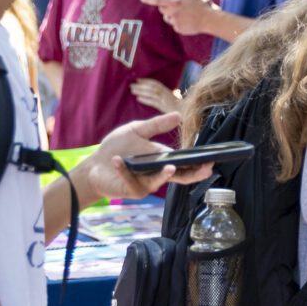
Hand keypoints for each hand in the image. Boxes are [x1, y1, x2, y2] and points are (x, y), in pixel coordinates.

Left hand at [77, 112, 212, 202]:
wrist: (95, 164)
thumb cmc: (117, 148)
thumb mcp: (136, 131)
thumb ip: (156, 125)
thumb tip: (179, 115)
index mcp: (162, 160)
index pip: (184, 164)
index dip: (198, 163)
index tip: (211, 159)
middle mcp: (157, 174)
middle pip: (180, 177)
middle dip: (194, 174)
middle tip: (205, 169)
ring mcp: (145, 184)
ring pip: (158, 182)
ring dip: (163, 175)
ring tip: (170, 167)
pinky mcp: (131, 190)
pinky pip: (132, 182)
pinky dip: (125, 171)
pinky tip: (118, 161)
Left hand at [130, 77, 182, 116]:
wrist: (188, 114)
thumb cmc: (182, 108)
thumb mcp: (174, 99)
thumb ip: (166, 95)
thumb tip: (155, 93)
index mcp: (168, 91)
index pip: (156, 83)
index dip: (146, 81)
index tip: (138, 79)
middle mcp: (166, 94)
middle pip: (152, 87)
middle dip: (141, 85)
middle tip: (131, 84)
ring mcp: (165, 100)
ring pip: (151, 93)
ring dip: (141, 91)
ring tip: (132, 90)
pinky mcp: (164, 107)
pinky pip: (153, 102)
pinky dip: (145, 100)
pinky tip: (138, 99)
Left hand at [141, 0, 219, 37]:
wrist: (208, 20)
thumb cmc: (199, 5)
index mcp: (175, 2)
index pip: (159, 0)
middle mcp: (173, 12)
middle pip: (162, 9)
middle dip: (166, 7)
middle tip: (178, 6)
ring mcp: (175, 21)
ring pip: (167, 17)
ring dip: (172, 15)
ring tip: (185, 14)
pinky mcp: (177, 29)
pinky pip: (173, 24)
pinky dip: (178, 22)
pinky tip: (187, 21)